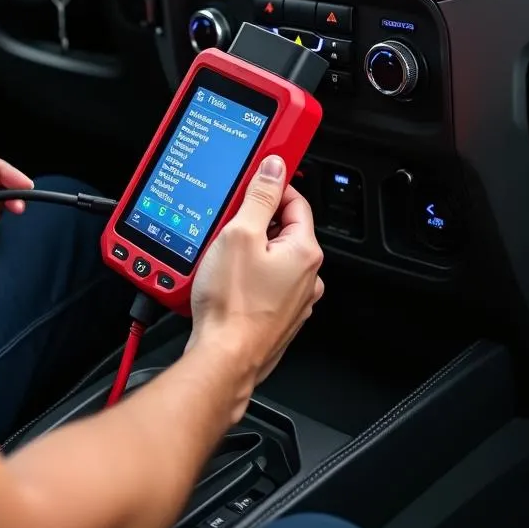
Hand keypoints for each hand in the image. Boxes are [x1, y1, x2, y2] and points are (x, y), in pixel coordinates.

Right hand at [188, 156, 323, 390]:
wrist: (223, 359)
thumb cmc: (232, 304)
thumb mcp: (240, 234)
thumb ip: (259, 197)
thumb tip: (274, 169)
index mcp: (305, 252)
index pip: (295, 202)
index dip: (271, 187)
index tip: (253, 181)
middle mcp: (307, 277)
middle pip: (283, 230)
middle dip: (255, 222)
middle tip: (228, 222)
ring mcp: (293, 301)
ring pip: (272, 259)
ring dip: (249, 250)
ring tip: (221, 255)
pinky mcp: (276, 318)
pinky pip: (263, 284)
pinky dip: (246, 276)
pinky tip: (224, 280)